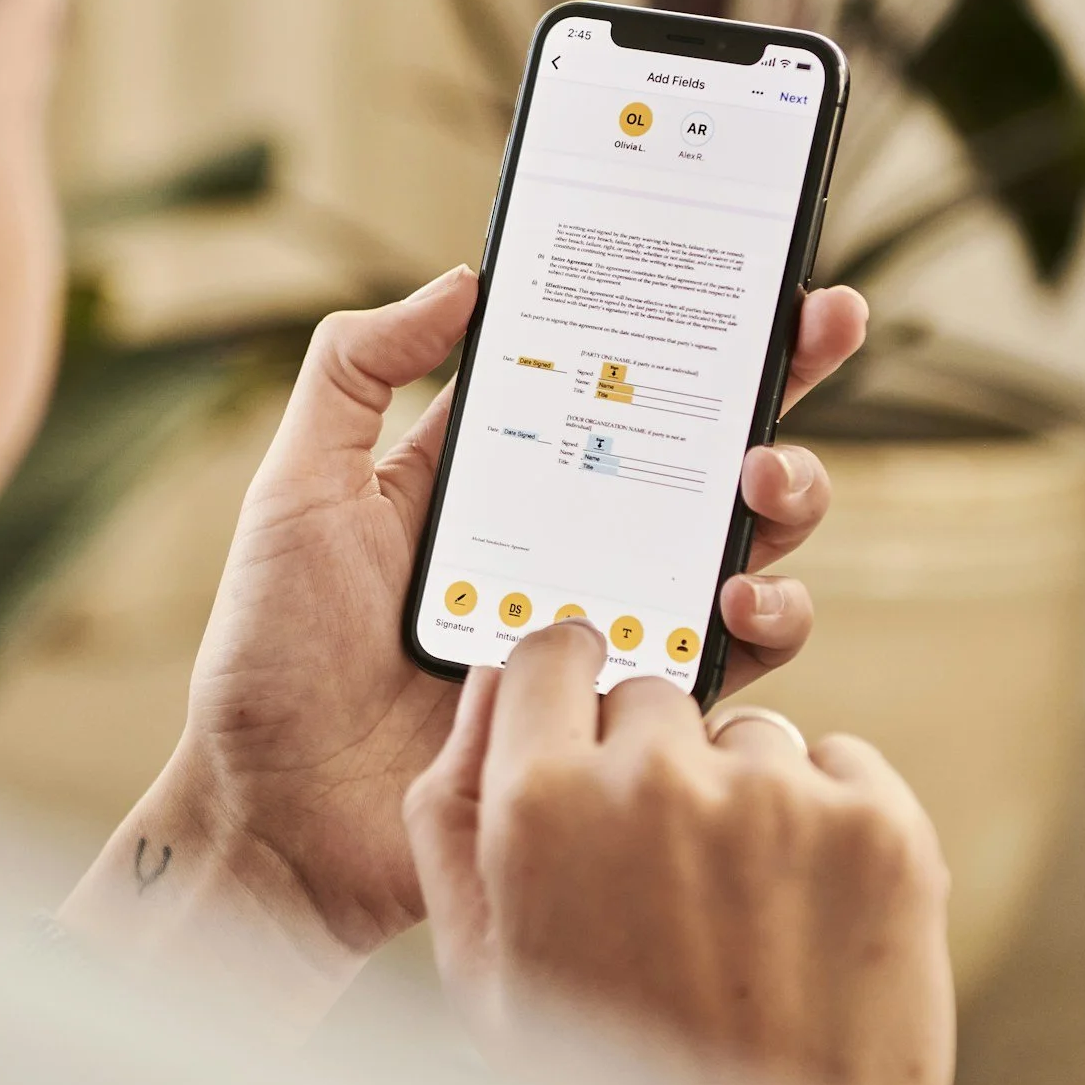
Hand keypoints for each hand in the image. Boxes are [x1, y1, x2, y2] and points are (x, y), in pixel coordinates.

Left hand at [56, 270, 867, 1028]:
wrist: (280, 817)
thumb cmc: (272, 656)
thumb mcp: (297, 490)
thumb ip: (355, 373)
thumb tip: (462, 279)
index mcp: (499, 480)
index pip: (611, 380)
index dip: (684, 322)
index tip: (752, 267)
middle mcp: (569, 543)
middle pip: (701, 448)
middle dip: (777, 382)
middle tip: (812, 335)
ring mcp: (606, 628)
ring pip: (737, 544)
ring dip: (781, 498)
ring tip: (763, 481)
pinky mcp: (627, 712)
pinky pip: (727, 662)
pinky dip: (760, 622)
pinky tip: (738, 600)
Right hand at [404, 618, 953, 1084]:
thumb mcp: (484, 968)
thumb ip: (452, 814)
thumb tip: (487, 685)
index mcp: (539, 807)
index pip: (552, 652)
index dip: (570, 687)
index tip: (588, 719)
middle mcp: (657, 782)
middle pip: (652, 696)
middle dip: (653, 761)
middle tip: (663, 873)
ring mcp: (779, 799)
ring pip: (751, 736)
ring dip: (744, 797)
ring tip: (741, 920)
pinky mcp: (882, 825)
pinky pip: (841, 764)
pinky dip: (831, 820)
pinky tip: (807, 916)